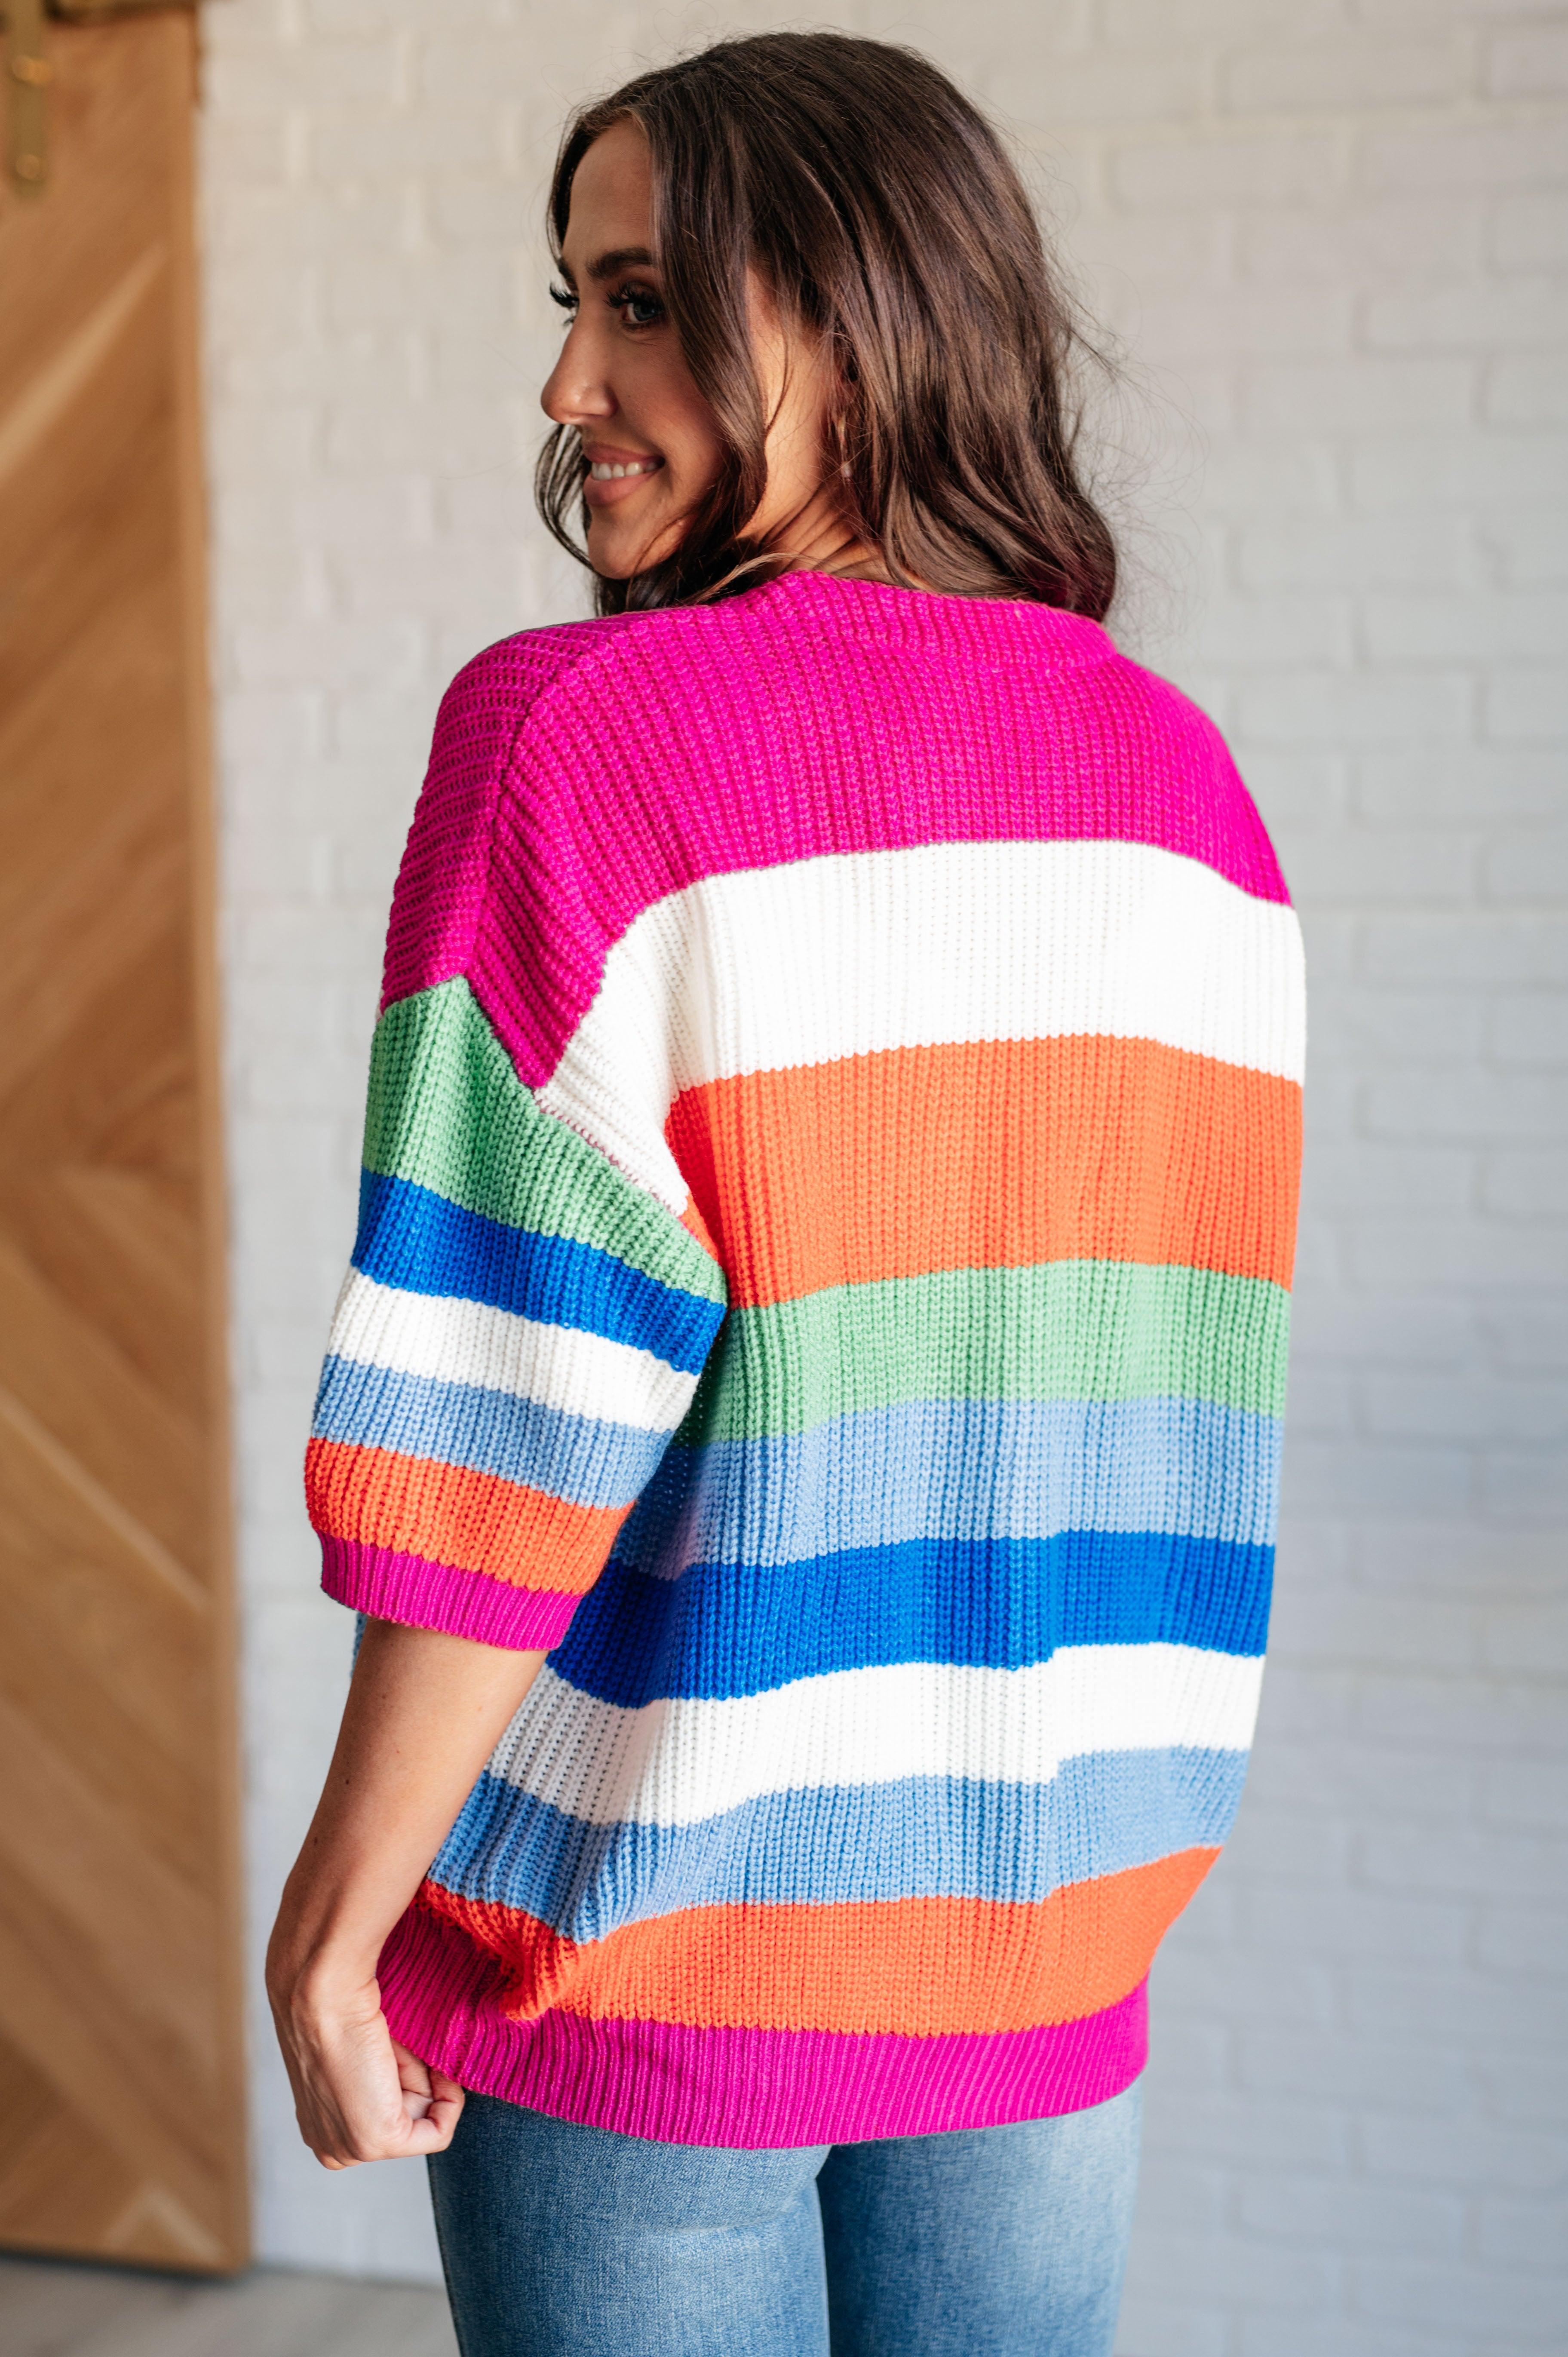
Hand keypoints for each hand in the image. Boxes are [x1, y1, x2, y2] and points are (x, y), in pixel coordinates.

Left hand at [269, 1962, 464, 2167]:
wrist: (324, 1998)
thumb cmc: (338, 2010)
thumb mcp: (363, 2057)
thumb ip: (385, 2082)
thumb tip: (431, 2081)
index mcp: (321, 2130)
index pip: (388, 2118)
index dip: (411, 2081)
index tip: (412, 2051)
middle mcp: (333, 2149)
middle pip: (406, 2123)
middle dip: (417, 2080)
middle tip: (399, 2046)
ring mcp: (352, 2150)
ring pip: (421, 2122)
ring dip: (424, 2079)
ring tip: (396, 2050)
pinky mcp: (376, 2140)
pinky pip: (437, 2134)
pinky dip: (449, 2100)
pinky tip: (430, 2068)